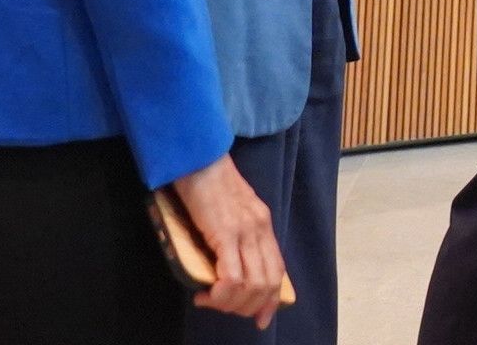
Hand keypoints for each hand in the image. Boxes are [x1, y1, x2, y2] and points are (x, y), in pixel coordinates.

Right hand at [170, 155, 284, 327]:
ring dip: (232, 303)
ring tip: (211, 300)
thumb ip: (237, 233)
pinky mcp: (225, 232)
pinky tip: (207, 294)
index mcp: (263, 224)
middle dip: (248, 306)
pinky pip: (232, 276)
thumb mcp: (232, 209)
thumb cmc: (208, 181)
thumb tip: (230, 263)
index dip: (271, 300)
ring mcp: (245, 230)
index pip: (277, 270)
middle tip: (223, 308)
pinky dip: (222, 293)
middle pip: (267, 283)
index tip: (260, 319)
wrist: (198, 157)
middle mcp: (260, 229)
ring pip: (252, 284)